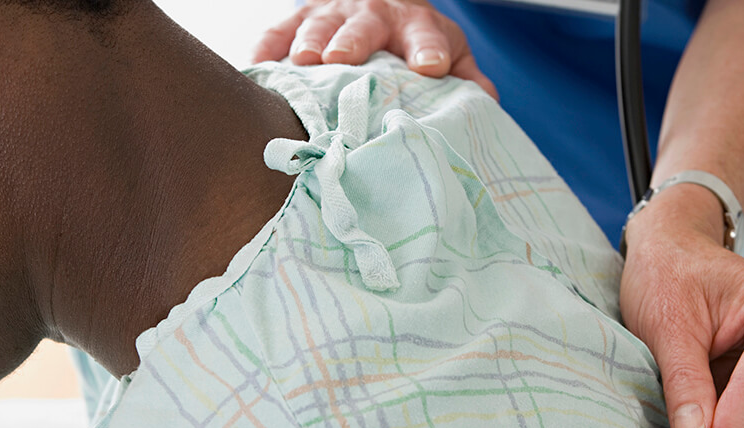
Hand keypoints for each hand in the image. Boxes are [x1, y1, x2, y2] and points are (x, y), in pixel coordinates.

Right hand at [254, 0, 497, 98]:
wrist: (381, 5)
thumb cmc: (414, 41)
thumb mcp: (447, 52)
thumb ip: (465, 78)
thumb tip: (485, 101)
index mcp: (415, 25)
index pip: (426, 35)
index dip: (428, 50)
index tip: (429, 67)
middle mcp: (373, 14)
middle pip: (363, 26)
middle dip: (354, 41)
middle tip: (342, 58)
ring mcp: (333, 15)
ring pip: (319, 24)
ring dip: (310, 41)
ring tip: (303, 61)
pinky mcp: (299, 21)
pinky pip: (278, 31)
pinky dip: (266, 48)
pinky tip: (258, 66)